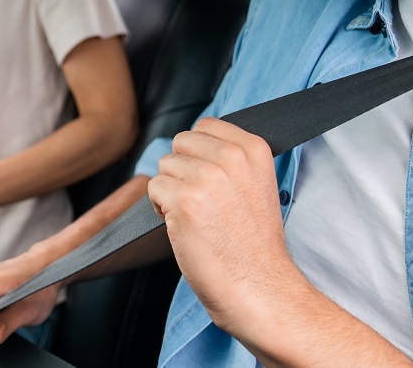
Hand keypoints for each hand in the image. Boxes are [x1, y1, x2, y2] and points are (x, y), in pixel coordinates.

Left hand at [147, 117, 297, 329]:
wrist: (258, 286)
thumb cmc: (253, 244)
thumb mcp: (257, 184)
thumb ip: (230, 157)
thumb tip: (194, 142)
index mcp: (253, 148)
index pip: (206, 125)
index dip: (199, 153)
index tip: (210, 179)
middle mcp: (231, 158)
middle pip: (181, 142)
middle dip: (182, 169)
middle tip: (202, 201)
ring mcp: (207, 178)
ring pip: (165, 166)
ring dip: (171, 191)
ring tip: (196, 217)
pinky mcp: (184, 202)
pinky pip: (154, 189)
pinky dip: (161, 209)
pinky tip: (184, 227)